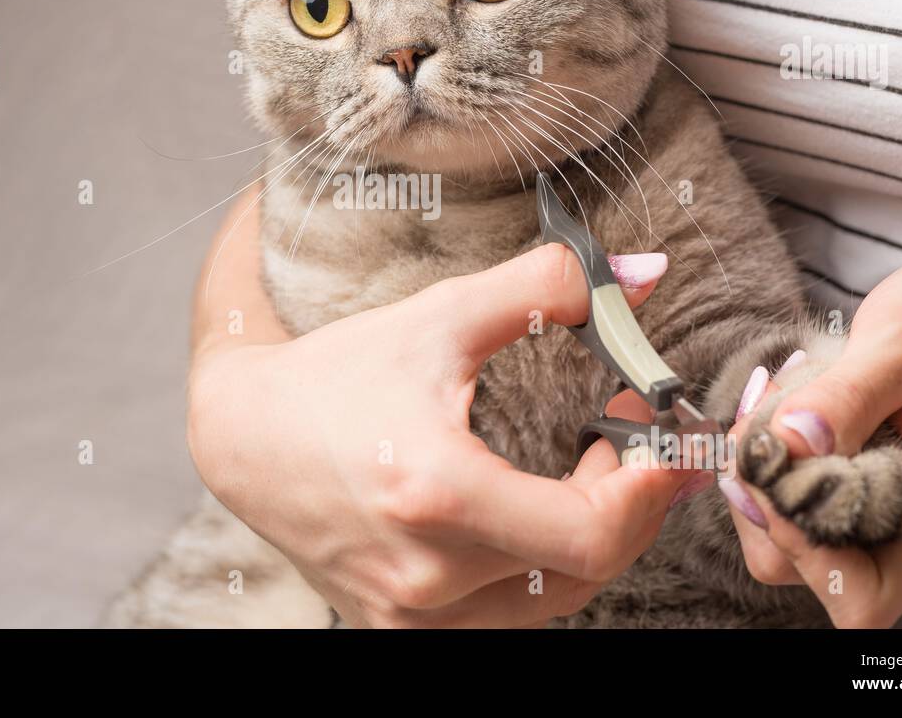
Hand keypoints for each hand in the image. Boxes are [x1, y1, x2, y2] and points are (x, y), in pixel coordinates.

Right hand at [188, 235, 707, 626]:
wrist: (245, 437)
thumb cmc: (339, 374)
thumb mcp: (440, 318)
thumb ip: (547, 287)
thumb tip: (645, 273)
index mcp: (436, 494)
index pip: (590, 533)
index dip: (646, 491)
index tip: (657, 434)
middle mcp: (424, 574)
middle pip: (584, 570)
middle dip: (628, 501)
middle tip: (628, 436)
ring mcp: (410, 614)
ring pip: (551, 599)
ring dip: (589, 536)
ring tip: (590, 470)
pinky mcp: (399, 627)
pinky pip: (505, 615)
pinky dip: (541, 566)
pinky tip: (538, 513)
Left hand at [721, 249, 901, 626]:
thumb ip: (847, 395)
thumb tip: (788, 443)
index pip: (861, 594)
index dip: (799, 548)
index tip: (773, 466)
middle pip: (801, 563)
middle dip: (761, 491)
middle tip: (766, 406)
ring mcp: (883, 510)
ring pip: (784, 528)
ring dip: (761, 464)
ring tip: (781, 391)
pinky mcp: (858, 485)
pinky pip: (792, 491)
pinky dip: (772, 450)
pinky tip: (789, 395)